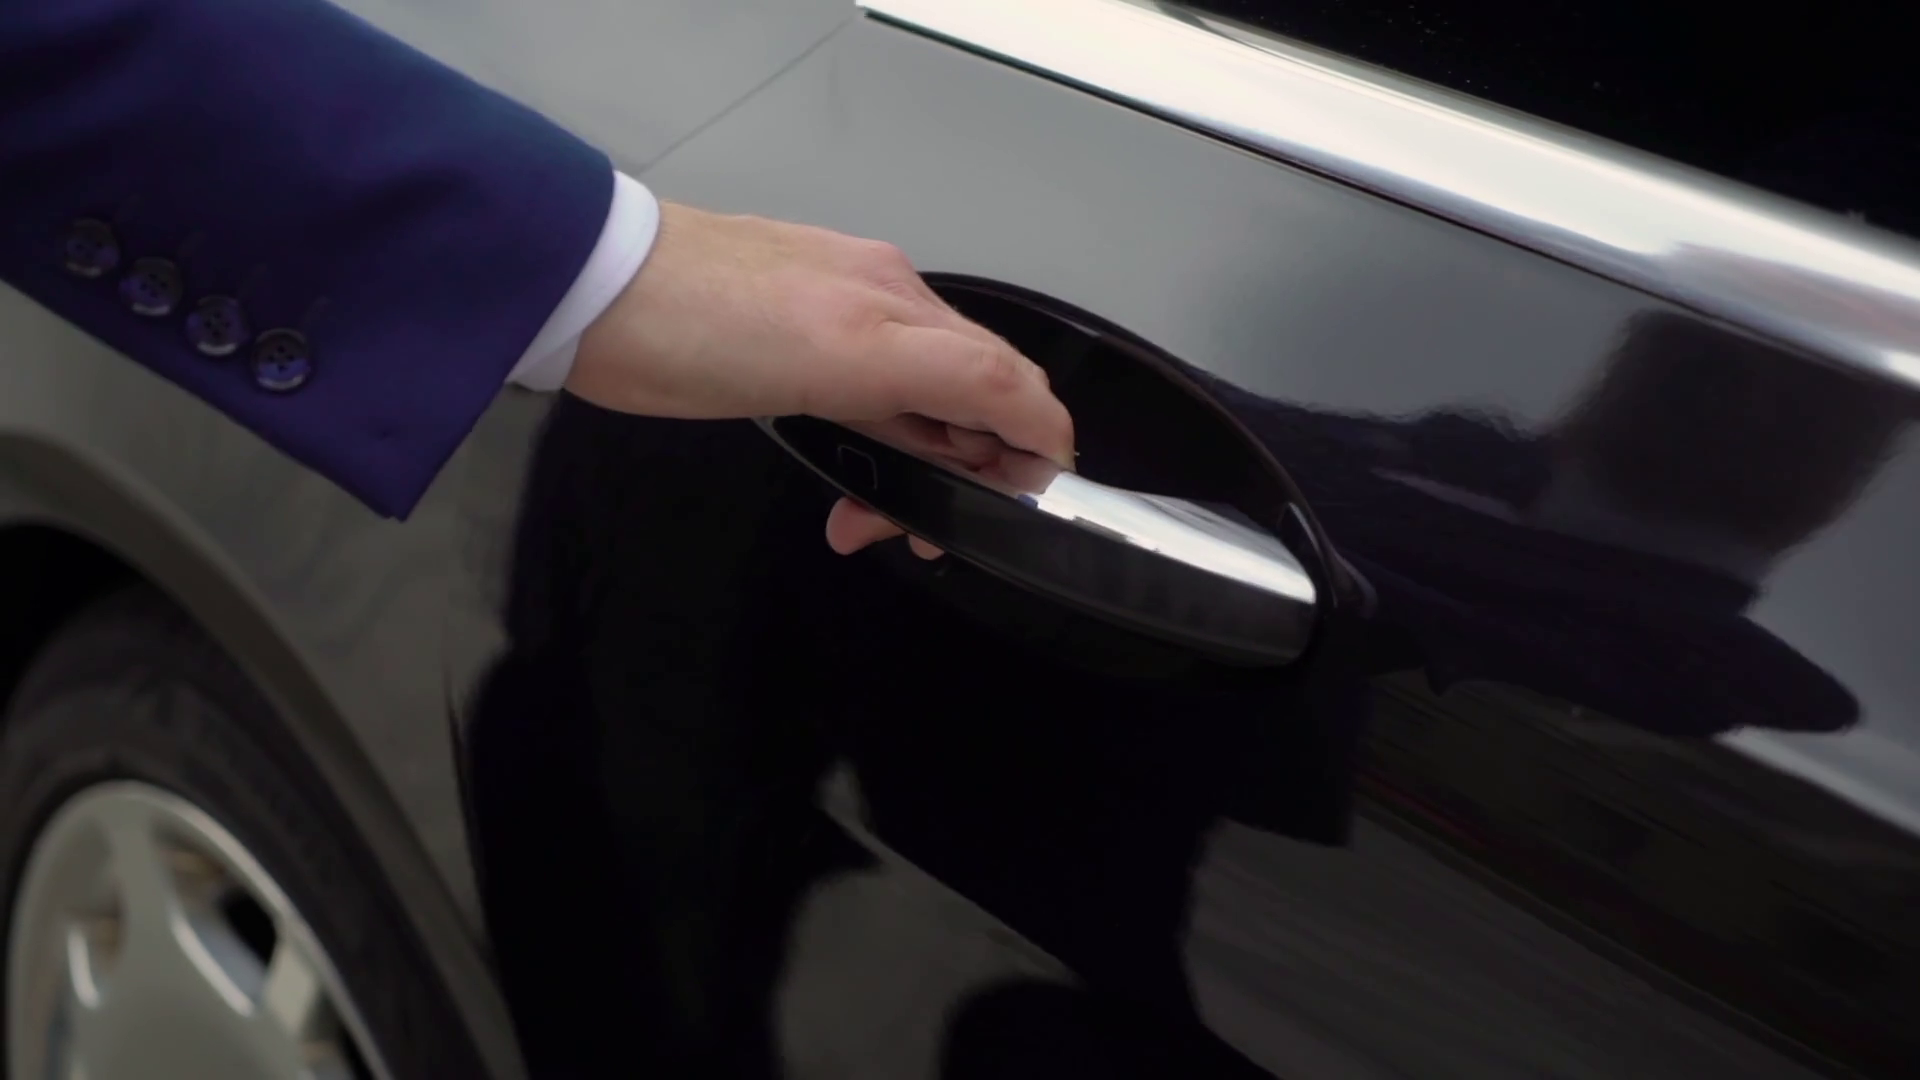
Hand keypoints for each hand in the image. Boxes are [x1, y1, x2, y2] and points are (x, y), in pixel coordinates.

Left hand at [567, 201, 1074, 554]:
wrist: (586, 291)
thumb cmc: (701, 330)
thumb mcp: (847, 360)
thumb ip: (954, 382)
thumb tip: (1038, 420)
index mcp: (905, 307)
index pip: (1012, 383)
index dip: (1035, 451)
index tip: (1024, 511)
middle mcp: (886, 303)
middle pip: (968, 400)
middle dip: (960, 475)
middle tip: (906, 535)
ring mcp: (839, 314)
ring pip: (915, 406)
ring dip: (909, 468)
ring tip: (856, 520)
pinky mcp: (793, 334)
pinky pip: (866, 396)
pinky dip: (869, 443)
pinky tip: (835, 472)